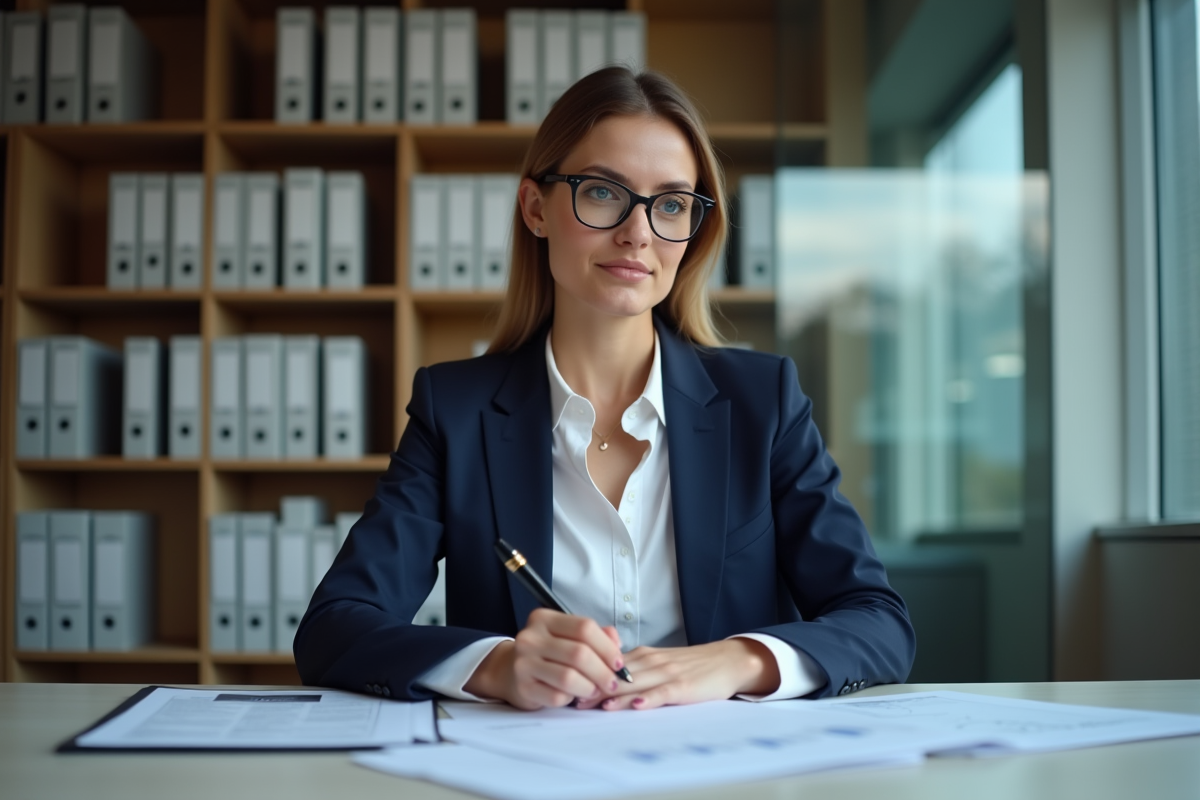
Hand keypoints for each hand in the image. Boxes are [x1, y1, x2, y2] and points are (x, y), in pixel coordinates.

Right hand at [463, 608, 626, 709]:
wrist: (508, 671)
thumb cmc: (546, 653)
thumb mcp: (567, 637)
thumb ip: (595, 635)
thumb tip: (616, 643)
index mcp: (545, 619)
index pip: (584, 627)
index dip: (607, 647)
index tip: (619, 663)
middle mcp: (531, 637)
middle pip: (579, 653)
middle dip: (603, 671)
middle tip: (613, 682)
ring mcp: (523, 662)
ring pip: (569, 677)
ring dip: (590, 687)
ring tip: (595, 690)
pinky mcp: (523, 687)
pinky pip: (557, 696)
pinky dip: (571, 698)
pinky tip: (573, 696)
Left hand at [574, 638, 780, 710]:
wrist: (727, 660)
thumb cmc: (692, 665)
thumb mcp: (660, 662)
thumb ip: (635, 669)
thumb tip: (604, 680)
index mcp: (644, 656)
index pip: (610, 665)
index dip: (589, 676)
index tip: (569, 686)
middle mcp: (652, 661)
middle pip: (618, 675)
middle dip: (594, 687)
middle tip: (573, 700)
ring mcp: (667, 673)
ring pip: (636, 684)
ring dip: (615, 694)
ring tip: (596, 704)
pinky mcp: (683, 686)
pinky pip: (663, 692)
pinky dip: (649, 699)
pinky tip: (637, 705)